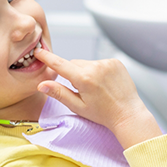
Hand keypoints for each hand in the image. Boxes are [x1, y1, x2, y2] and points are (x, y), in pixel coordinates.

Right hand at [34, 48, 161, 148]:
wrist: (128, 114)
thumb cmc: (103, 114)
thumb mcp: (78, 106)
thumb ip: (59, 93)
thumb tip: (41, 85)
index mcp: (84, 79)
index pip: (61, 64)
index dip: (48, 58)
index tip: (38, 52)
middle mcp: (96, 67)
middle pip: (74, 64)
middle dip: (73, 74)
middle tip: (82, 90)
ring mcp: (107, 63)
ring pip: (87, 63)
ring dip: (86, 72)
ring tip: (96, 88)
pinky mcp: (115, 62)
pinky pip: (99, 62)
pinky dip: (98, 70)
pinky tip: (105, 83)